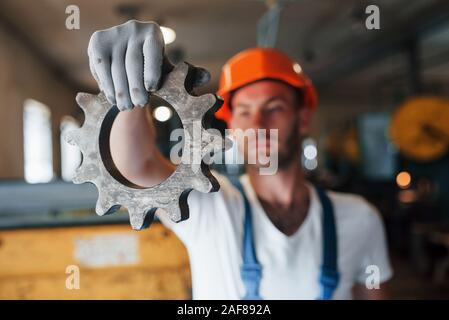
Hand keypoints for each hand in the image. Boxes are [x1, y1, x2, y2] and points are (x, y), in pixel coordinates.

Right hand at [88, 20, 209, 110]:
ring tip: (125, 106)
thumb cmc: (152, 66)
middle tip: (138, 105)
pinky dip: (106, 83)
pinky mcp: (97, 42)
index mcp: (153, 33)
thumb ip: (187, 75)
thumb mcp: (168, 71)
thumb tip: (206, 77)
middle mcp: (133, 29)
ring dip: (119, 89)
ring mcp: (114, 34)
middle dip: (135, 86)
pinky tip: (112, 97)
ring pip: (115, 66)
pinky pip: (100, 66)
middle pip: (132, 62)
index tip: (152, 90)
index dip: (152, 71)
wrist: (127, 54)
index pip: (152, 53)